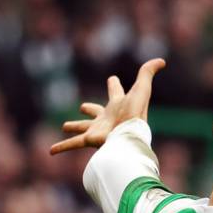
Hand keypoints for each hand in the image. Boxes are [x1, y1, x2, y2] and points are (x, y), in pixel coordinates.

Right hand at [50, 58, 165, 154]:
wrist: (129, 136)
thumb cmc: (135, 113)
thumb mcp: (142, 89)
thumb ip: (148, 73)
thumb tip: (161, 61)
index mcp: (118, 105)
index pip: (116, 92)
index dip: (114, 85)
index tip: (112, 79)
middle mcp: (107, 118)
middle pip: (97, 112)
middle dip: (90, 109)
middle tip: (83, 107)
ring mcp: (98, 129)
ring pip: (82, 128)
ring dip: (74, 127)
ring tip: (65, 126)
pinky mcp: (90, 140)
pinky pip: (73, 144)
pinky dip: (62, 147)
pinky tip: (51, 151)